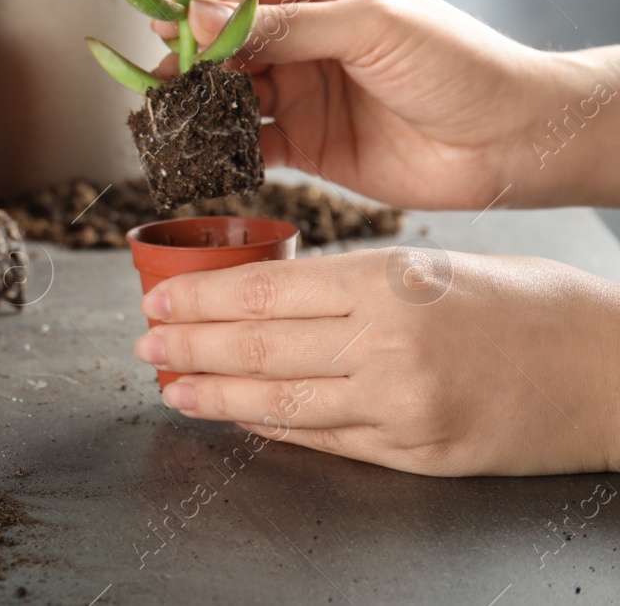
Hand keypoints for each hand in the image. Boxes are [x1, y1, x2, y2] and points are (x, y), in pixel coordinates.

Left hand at [133, 249, 619, 475]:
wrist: (617, 373)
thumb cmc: (535, 304)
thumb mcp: (441, 264)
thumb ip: (361, 281)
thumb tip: (278, 292)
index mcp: (391, 279)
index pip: (266, 289)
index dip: (200, 296)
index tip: (158, 295)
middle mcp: (388, 344)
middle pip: (259, 345)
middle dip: (189, 344)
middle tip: (144, 342)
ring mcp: (401, 405)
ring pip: (280, 399)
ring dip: (213, 393)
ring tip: (171, 386)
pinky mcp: (418, 453)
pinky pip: (325, 439)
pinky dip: (272, 426)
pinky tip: (236, 415)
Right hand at [157, 0, 615, 209]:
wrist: (514, 142)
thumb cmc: (459, 63)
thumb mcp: (368, 26)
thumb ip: (283, 24)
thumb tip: (200, 12)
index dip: (198, 2)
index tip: (160, 16)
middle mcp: (305, 41)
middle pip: (225, 43)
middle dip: (186, 56)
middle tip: (153, 73)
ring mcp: (303, 94)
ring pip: (229, 95)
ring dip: (196, 103)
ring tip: (164, 114)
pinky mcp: (307, 147)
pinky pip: (249, 146)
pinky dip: (220, 150)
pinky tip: (198, 154)